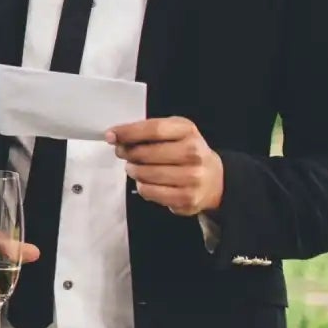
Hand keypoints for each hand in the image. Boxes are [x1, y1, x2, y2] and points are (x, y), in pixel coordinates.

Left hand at [108, 117, 223, 215]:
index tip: (111, 135)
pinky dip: (141, 186)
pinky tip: (147, 181)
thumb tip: (114, 136)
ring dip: (133, 170)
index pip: (153, 129)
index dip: (128, 132)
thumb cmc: (186, 152)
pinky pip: (149, 191)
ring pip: (144, 174)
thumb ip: (147, 131)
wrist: (215, 179)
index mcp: (187, 131)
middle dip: (127, 153)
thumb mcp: (174, 133)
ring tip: (135, 167)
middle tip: (123, 153)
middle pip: (145, 153)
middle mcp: (193, 153)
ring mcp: (192, 177)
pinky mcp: (186, 198)